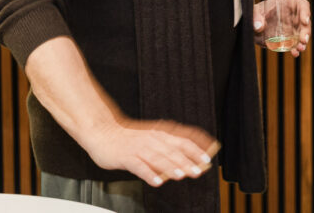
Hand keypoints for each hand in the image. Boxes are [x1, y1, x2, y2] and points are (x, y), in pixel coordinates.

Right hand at [82, 116, 219, 187]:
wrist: (104, 132)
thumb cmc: (130, 138)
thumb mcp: (153, 137)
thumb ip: (169, 147)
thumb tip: (189, 159)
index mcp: (162, 133)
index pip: (184, 139)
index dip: (198, 148)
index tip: (209, 156)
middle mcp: (153, 139)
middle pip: (173, 150)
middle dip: (188, 160)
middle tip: (199, 170)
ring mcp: (140, 147)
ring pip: (158, 157)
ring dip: (171, 166)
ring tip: (181, 175)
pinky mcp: (126, 156)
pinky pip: (139, 166)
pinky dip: (148, 173)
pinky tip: (156, 181)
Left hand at [253, 0, 312, 56]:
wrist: (251, 25)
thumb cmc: (255, 13)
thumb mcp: (253, 11)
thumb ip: (255, 16)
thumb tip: (259, 26)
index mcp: (287, 4)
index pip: (302, 5)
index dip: (306, 12)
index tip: (304, 21)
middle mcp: (292, 16)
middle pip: (305, 22)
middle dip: (306, 31)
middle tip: (303, 40)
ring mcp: (291, 28)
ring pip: (301, 34)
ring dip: (302, 42)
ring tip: (300, 49)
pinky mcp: (287, 39)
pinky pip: (293, 44)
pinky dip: (294, 49)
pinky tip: (294, 53)